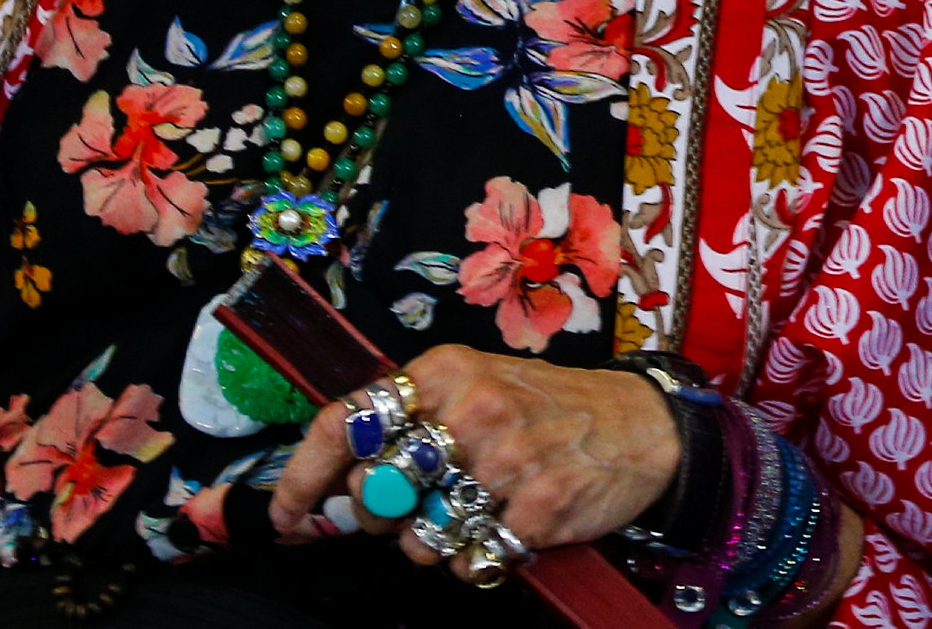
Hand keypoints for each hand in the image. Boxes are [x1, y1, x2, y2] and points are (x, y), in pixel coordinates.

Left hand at [268, 346, 679, 557]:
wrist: (644, 425)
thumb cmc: (549, 407)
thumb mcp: (478, 383)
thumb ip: (413, 419)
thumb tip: (340, 482)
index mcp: (445, 370)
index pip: (347, 421)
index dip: (304, 474)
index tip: (287, 512)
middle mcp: (470, 408)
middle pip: (375, 491)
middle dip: (380, 514)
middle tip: (413, 505)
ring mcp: (506, 460)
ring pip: (418, 537)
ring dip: (433, 541)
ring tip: (473, 512)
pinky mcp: (536, 509)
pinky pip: (468, 561)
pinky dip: (478, 557)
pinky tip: (505, 529)